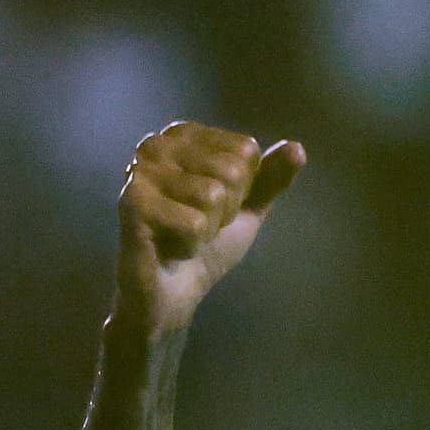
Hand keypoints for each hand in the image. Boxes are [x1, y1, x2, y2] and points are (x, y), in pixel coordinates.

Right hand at [115, 123, 306, 335]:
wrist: (173, 294)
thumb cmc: (206, 245)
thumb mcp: (247, 209)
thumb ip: (271, 178)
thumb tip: (297, 149)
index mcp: (183, 135)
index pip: (246, 149)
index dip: (242, 189)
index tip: (213, 206)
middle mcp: (157, 144)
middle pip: (231, 170)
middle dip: (225, 209)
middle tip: (197, 224)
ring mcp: (140, 172)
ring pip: (213, 195)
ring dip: (208, 228)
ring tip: (183, 235)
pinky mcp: (132, 204)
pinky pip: (194, 222)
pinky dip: (191, 244)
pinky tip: (171, 248)